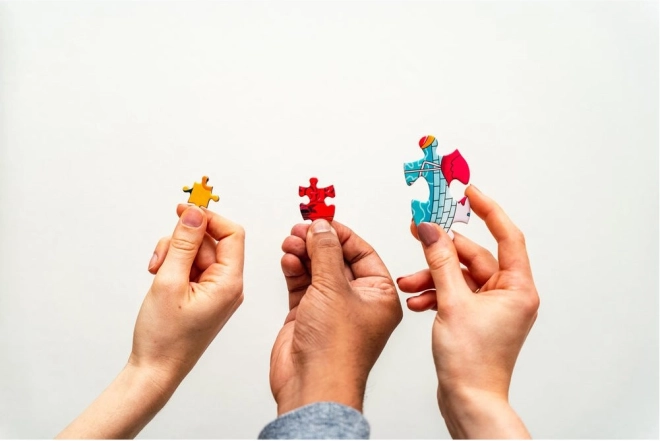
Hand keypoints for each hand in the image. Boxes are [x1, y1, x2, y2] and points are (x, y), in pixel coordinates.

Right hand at [134, 204, 244, 386]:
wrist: (155, 372)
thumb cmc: (165, 337)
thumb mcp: (169, 281)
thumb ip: (183, 243)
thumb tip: (195, 213)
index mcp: (230, 282)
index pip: (232, 234)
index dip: (209, 218)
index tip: (184, 211)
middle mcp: (228, 285)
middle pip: (210, 242)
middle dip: (181, 242)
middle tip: (160, 260)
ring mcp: (215, 291)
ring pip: (196, 253)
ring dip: (173, 254)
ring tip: (156, 274)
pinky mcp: (202, 296)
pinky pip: (191, 268)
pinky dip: (173, 267)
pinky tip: (159, 279)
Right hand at [270, 220, 401, 414]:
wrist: (312, 384)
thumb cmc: (337, 349)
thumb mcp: (334, 288)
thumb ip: (325, 252)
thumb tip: (322, 228)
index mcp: (380, 295)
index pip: (363, 253)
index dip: (342, 234)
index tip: (323, 220)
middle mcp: (358, 301)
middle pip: (338, 259)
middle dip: (318, 243)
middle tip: (302, 229)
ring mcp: (332, 309)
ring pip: (317, 270)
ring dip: (304, 254)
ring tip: (291, 242)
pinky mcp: (309, 317)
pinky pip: (302, 285)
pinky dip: (295, 270)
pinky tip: (289, 260)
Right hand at [397, 186, 538, 438]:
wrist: (468, 401)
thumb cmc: (472, 362)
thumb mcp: (452, 303)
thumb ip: (440, 262)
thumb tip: (432, 231)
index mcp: (517, 288)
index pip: (507, 236)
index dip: (488, 210)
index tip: (469, 191)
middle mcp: (509, 295)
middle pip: (473, 258)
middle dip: (440, 253)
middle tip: (418, 232)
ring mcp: (492, 308)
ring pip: (458, 277)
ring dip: (431, 277)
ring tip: (407, 283)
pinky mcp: (475, 318)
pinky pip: (453, 294)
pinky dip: (433, 294)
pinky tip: (416, 301)